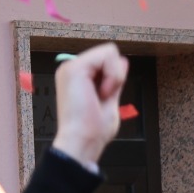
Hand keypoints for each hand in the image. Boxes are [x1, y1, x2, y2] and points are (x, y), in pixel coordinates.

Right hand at [51, 45, 127, 170]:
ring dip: (115, 76)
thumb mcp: (110, 98)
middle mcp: (73, 69)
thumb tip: (123, 62)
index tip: (106, 96)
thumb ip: (115, 80)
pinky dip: (113, 75)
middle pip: (109, 53)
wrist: (83, 140)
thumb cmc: (94, 128)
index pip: (107, 60)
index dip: (116, 76)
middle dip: (116, 75)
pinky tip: (102, 92)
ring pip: (110, 52)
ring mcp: (71, 67)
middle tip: (104, 96)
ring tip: (101, 95)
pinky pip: (107, 55)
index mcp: (79, 77)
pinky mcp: (74, 68)